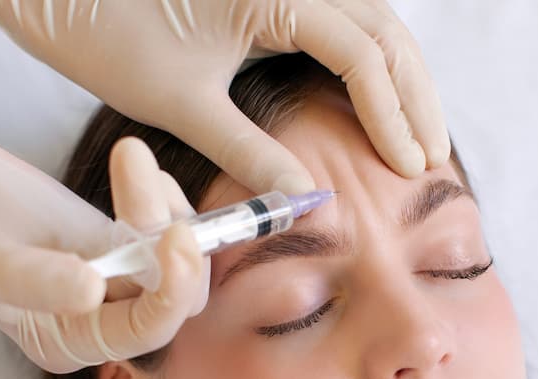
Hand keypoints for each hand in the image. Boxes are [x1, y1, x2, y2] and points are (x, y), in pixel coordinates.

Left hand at [0, 0, 450, 193]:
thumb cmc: (104, 33)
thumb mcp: (181, 102)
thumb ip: (251, 151)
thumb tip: (308, 199)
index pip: (363, 54)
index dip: (394, 116)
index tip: (412, 169)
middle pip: (385, 29)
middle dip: (415, 95)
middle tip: (432, 156)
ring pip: (371, 20)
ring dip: (399, 76)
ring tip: (417, 135)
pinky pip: (341, 20)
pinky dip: (367, 63)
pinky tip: (375, 101)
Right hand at [0, 43, 206, 372]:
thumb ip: (31, 281)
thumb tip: (91, 292)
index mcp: (68, 344)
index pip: (142, 332)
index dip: (169, 292)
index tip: (173, 234)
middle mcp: (97, 320)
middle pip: (175, 300)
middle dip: (178, 245)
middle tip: (155, 181)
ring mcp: (111, 279)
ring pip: (175, 261)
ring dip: (166, 209)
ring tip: (129, 157)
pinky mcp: (114, 240)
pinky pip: (162, 230)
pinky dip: (160, 196)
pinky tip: (133, 162)